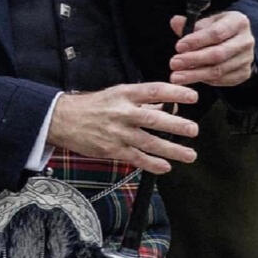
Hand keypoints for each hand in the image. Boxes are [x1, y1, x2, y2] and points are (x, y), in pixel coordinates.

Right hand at [48, 82, 198, 174]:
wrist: (63, 119)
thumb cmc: (93, 105)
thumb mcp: (117, 94)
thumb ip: (142, 101)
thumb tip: (167, 107)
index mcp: (125, 94)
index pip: (154, 91)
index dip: (175, 93)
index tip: (193, 97)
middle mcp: (123, 112)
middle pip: (154, 119)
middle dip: (176, 126)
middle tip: (194, 130)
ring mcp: (118, 132)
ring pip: (149, 142)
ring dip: (172, 150)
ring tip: (190, 154)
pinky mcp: (112, 149)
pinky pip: (136, 158)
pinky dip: (152, 164)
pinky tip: (165, 167)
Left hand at [169, 11, 254, 87]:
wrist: (237, 40)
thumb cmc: (219, 28)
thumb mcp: (207, 21)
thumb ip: (191, 24)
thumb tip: (175, 22)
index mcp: (238, 22)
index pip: (216, 33)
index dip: (196, 41)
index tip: (179, 47)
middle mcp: (246, 41)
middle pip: (218, 54)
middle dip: (193, 60)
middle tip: (174, 63)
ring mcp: (246, 59)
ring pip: (219, 70)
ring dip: (195, 74)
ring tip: (177, 76)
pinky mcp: (244, 73)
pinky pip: (222, 80)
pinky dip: (204, 80)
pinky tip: (191, 78)